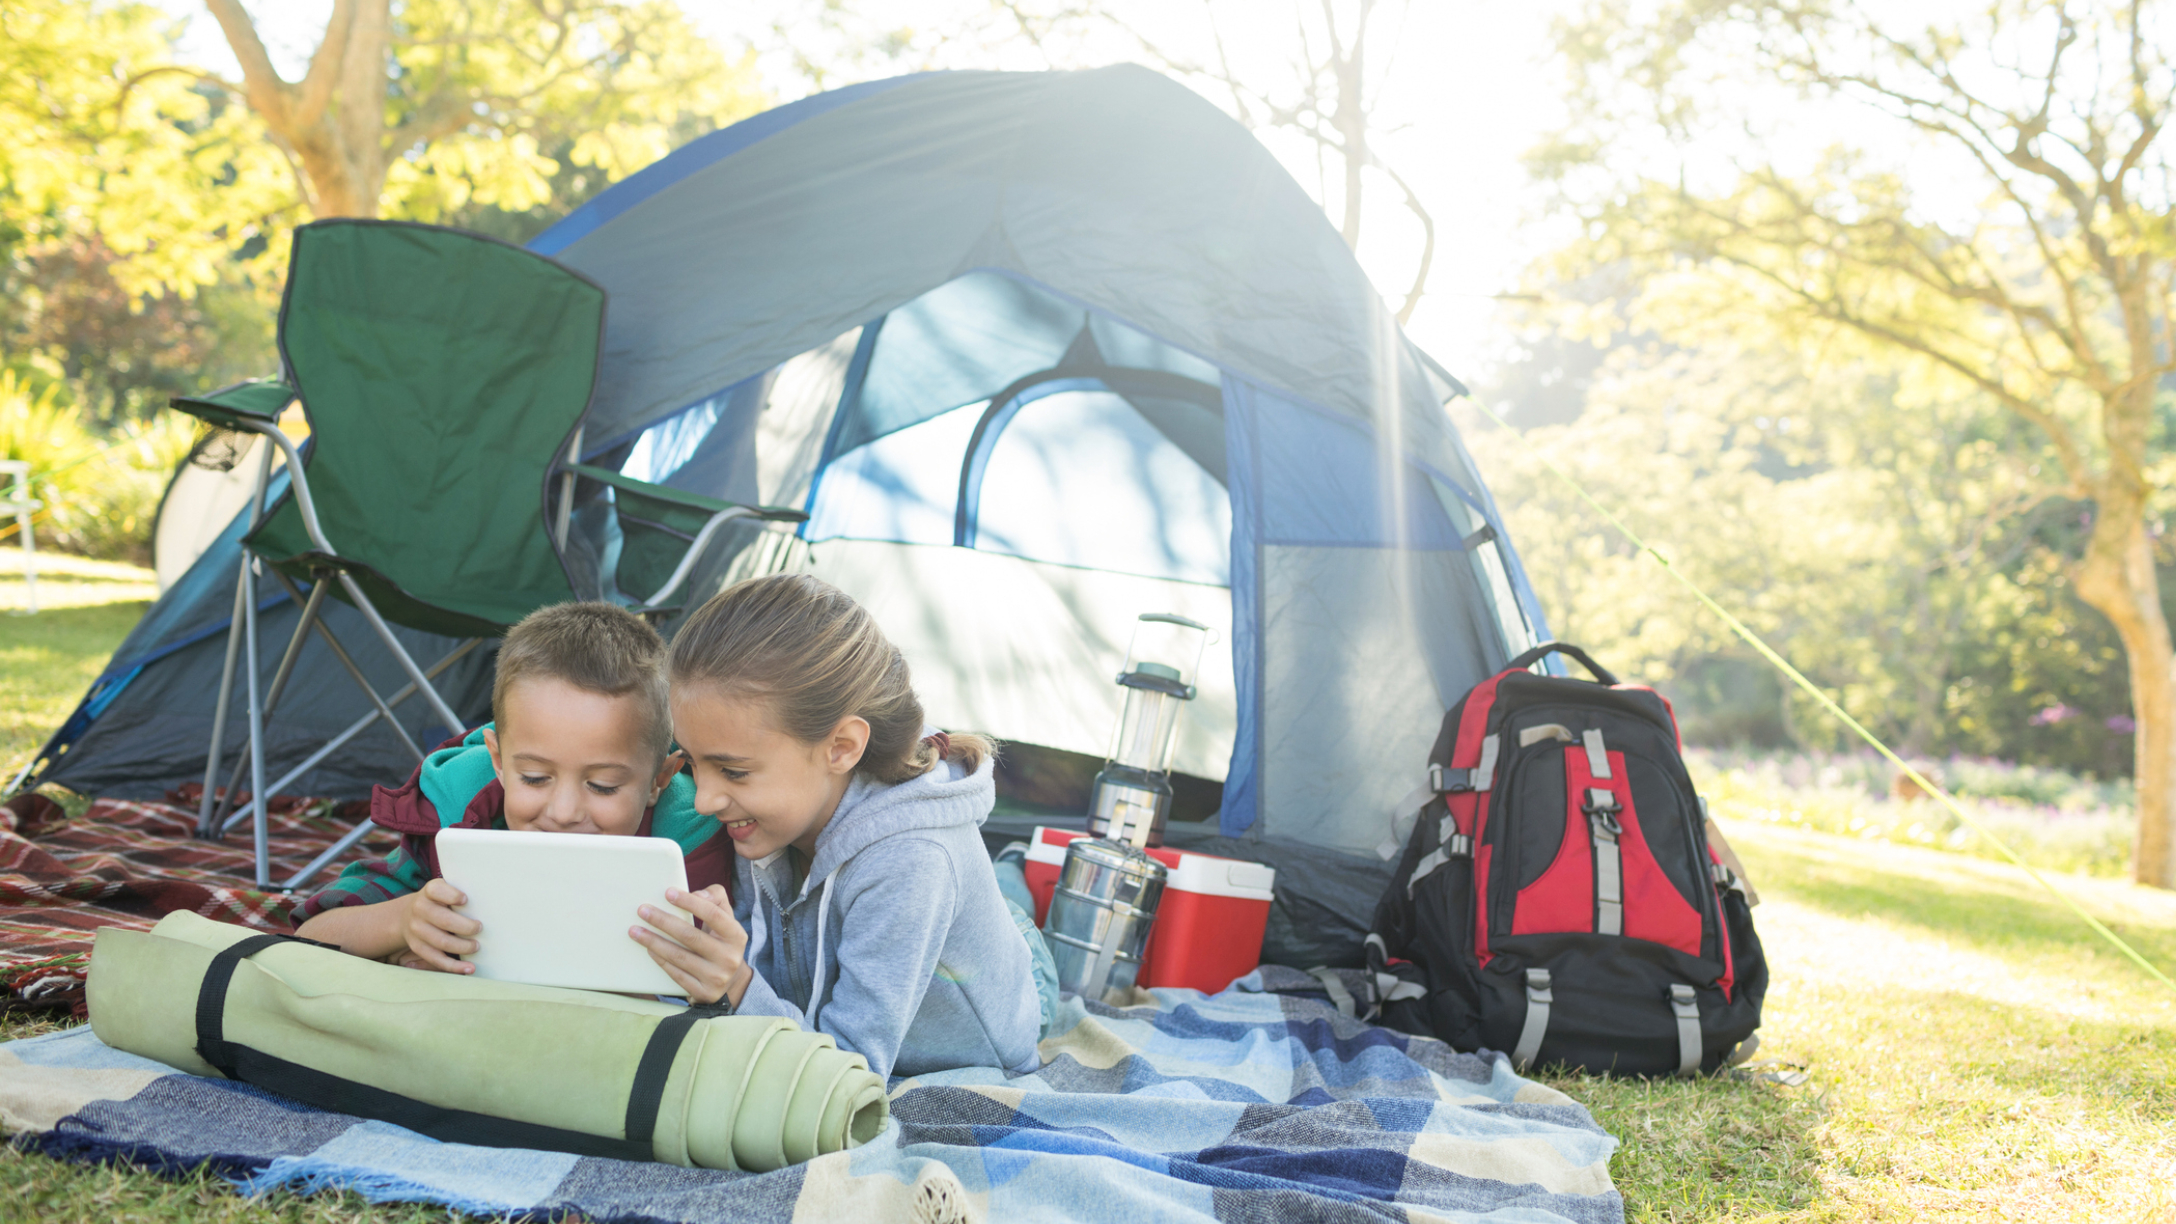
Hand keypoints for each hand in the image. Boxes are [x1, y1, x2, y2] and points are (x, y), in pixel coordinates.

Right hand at [399, 878, 478, 973]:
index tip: (466, 899)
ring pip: (441, 942)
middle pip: (444, 920)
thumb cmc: (438, 901)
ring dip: (462, 947)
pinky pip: (437, 959)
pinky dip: (454, 966)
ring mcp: (417, 929)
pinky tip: (469, 968)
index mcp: (429, 892)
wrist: (407, 915)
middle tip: (479, 928)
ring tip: (476, 946)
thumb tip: (492, 897)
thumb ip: (459, 891)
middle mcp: (420, 909)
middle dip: (465, 927)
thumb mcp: (444, 889)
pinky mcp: (418, 946)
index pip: (436, 890)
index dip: (451, 896)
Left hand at [632, 885, 749, 1006]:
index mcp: (737, 936)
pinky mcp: (703, 992)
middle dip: (663, 921)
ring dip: (654, 942)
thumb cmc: (721, 942)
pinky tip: (649, 950)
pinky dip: (660, 960)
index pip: (713, 915)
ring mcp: (716, 977)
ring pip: (679, 956)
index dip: (690, 903)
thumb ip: (715, 899)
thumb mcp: (726, 920)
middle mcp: (729, 958)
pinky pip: (676, 974)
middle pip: (690, 936)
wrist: (730, 981)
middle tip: (642, 911)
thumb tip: (697, 894)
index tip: (668, 893)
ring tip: (636, 931)